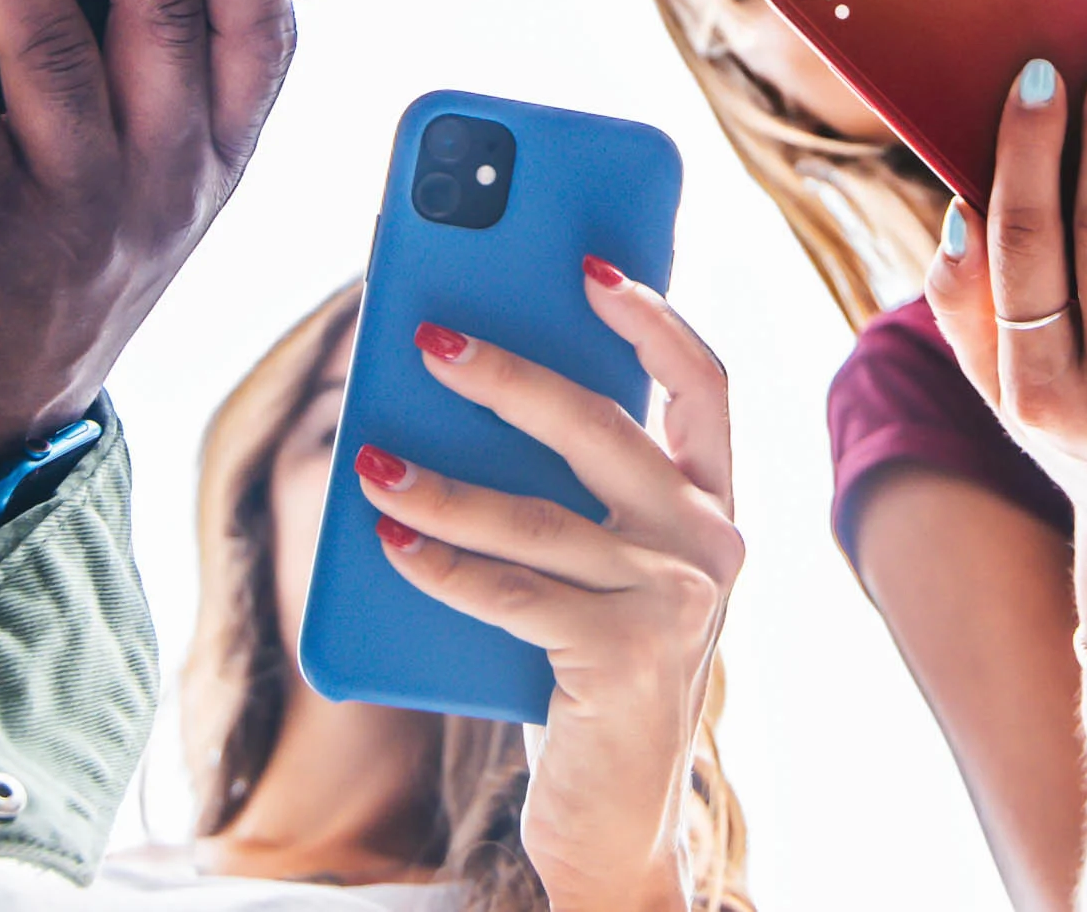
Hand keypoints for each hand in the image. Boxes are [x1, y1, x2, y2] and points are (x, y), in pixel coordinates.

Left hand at [355, 266, 741, 911]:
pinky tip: (389, 545)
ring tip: (372, 459)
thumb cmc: (590, 665)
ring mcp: (674, 604)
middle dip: (511, 377)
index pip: (704, 383)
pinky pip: (514, 598)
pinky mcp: (623, 663)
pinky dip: (444, 568)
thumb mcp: (603, 563)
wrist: (616, 822)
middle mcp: (711, 544)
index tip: (587, 264)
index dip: (650, 317)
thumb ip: (575, 485)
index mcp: (715, 502)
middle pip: (605, 430)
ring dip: (443, 485)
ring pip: (540, 518)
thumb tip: (464, 378)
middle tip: (430, 340)